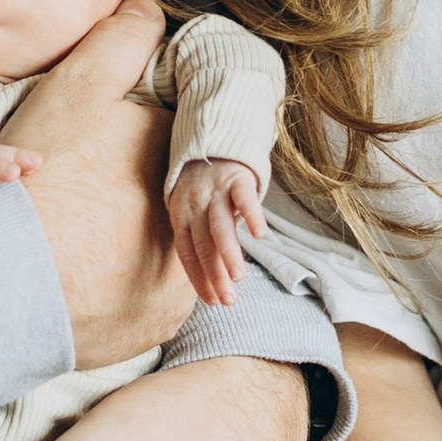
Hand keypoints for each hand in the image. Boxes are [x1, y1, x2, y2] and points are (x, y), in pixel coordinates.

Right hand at [2, 0, 194, 367]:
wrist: (2, 283)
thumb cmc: (39, 181)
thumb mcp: (76, 90)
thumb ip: (120, 41)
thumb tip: (151, 11)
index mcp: (180, 159)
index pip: (168, 134)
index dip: (128, 134)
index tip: (95, 149)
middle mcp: (195, 219)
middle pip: (166, 192)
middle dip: (132, 191)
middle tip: (82, 196)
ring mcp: (180, 276)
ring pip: (161, 247)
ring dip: (131, 242)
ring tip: (80, 236)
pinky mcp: (157, 322)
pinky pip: (147, 298)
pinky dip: (121, 289)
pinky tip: (84, 276)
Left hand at [169, 156, 266, 307]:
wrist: (213, 140)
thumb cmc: (203, 187)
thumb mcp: (192, 210)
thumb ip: (202, 240)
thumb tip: (213, 281)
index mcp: (181, 216)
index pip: (188, 253)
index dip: (199, 278)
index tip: (212, 300)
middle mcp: (195, 205)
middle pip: (204, 244)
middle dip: (215, 274)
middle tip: (227, 300)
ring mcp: (215, 191)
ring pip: (221, 225)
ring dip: (229, 253)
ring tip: (238, 277)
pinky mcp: (237, 177)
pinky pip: (244, 197)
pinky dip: (252, 215)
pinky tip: (261, 235)